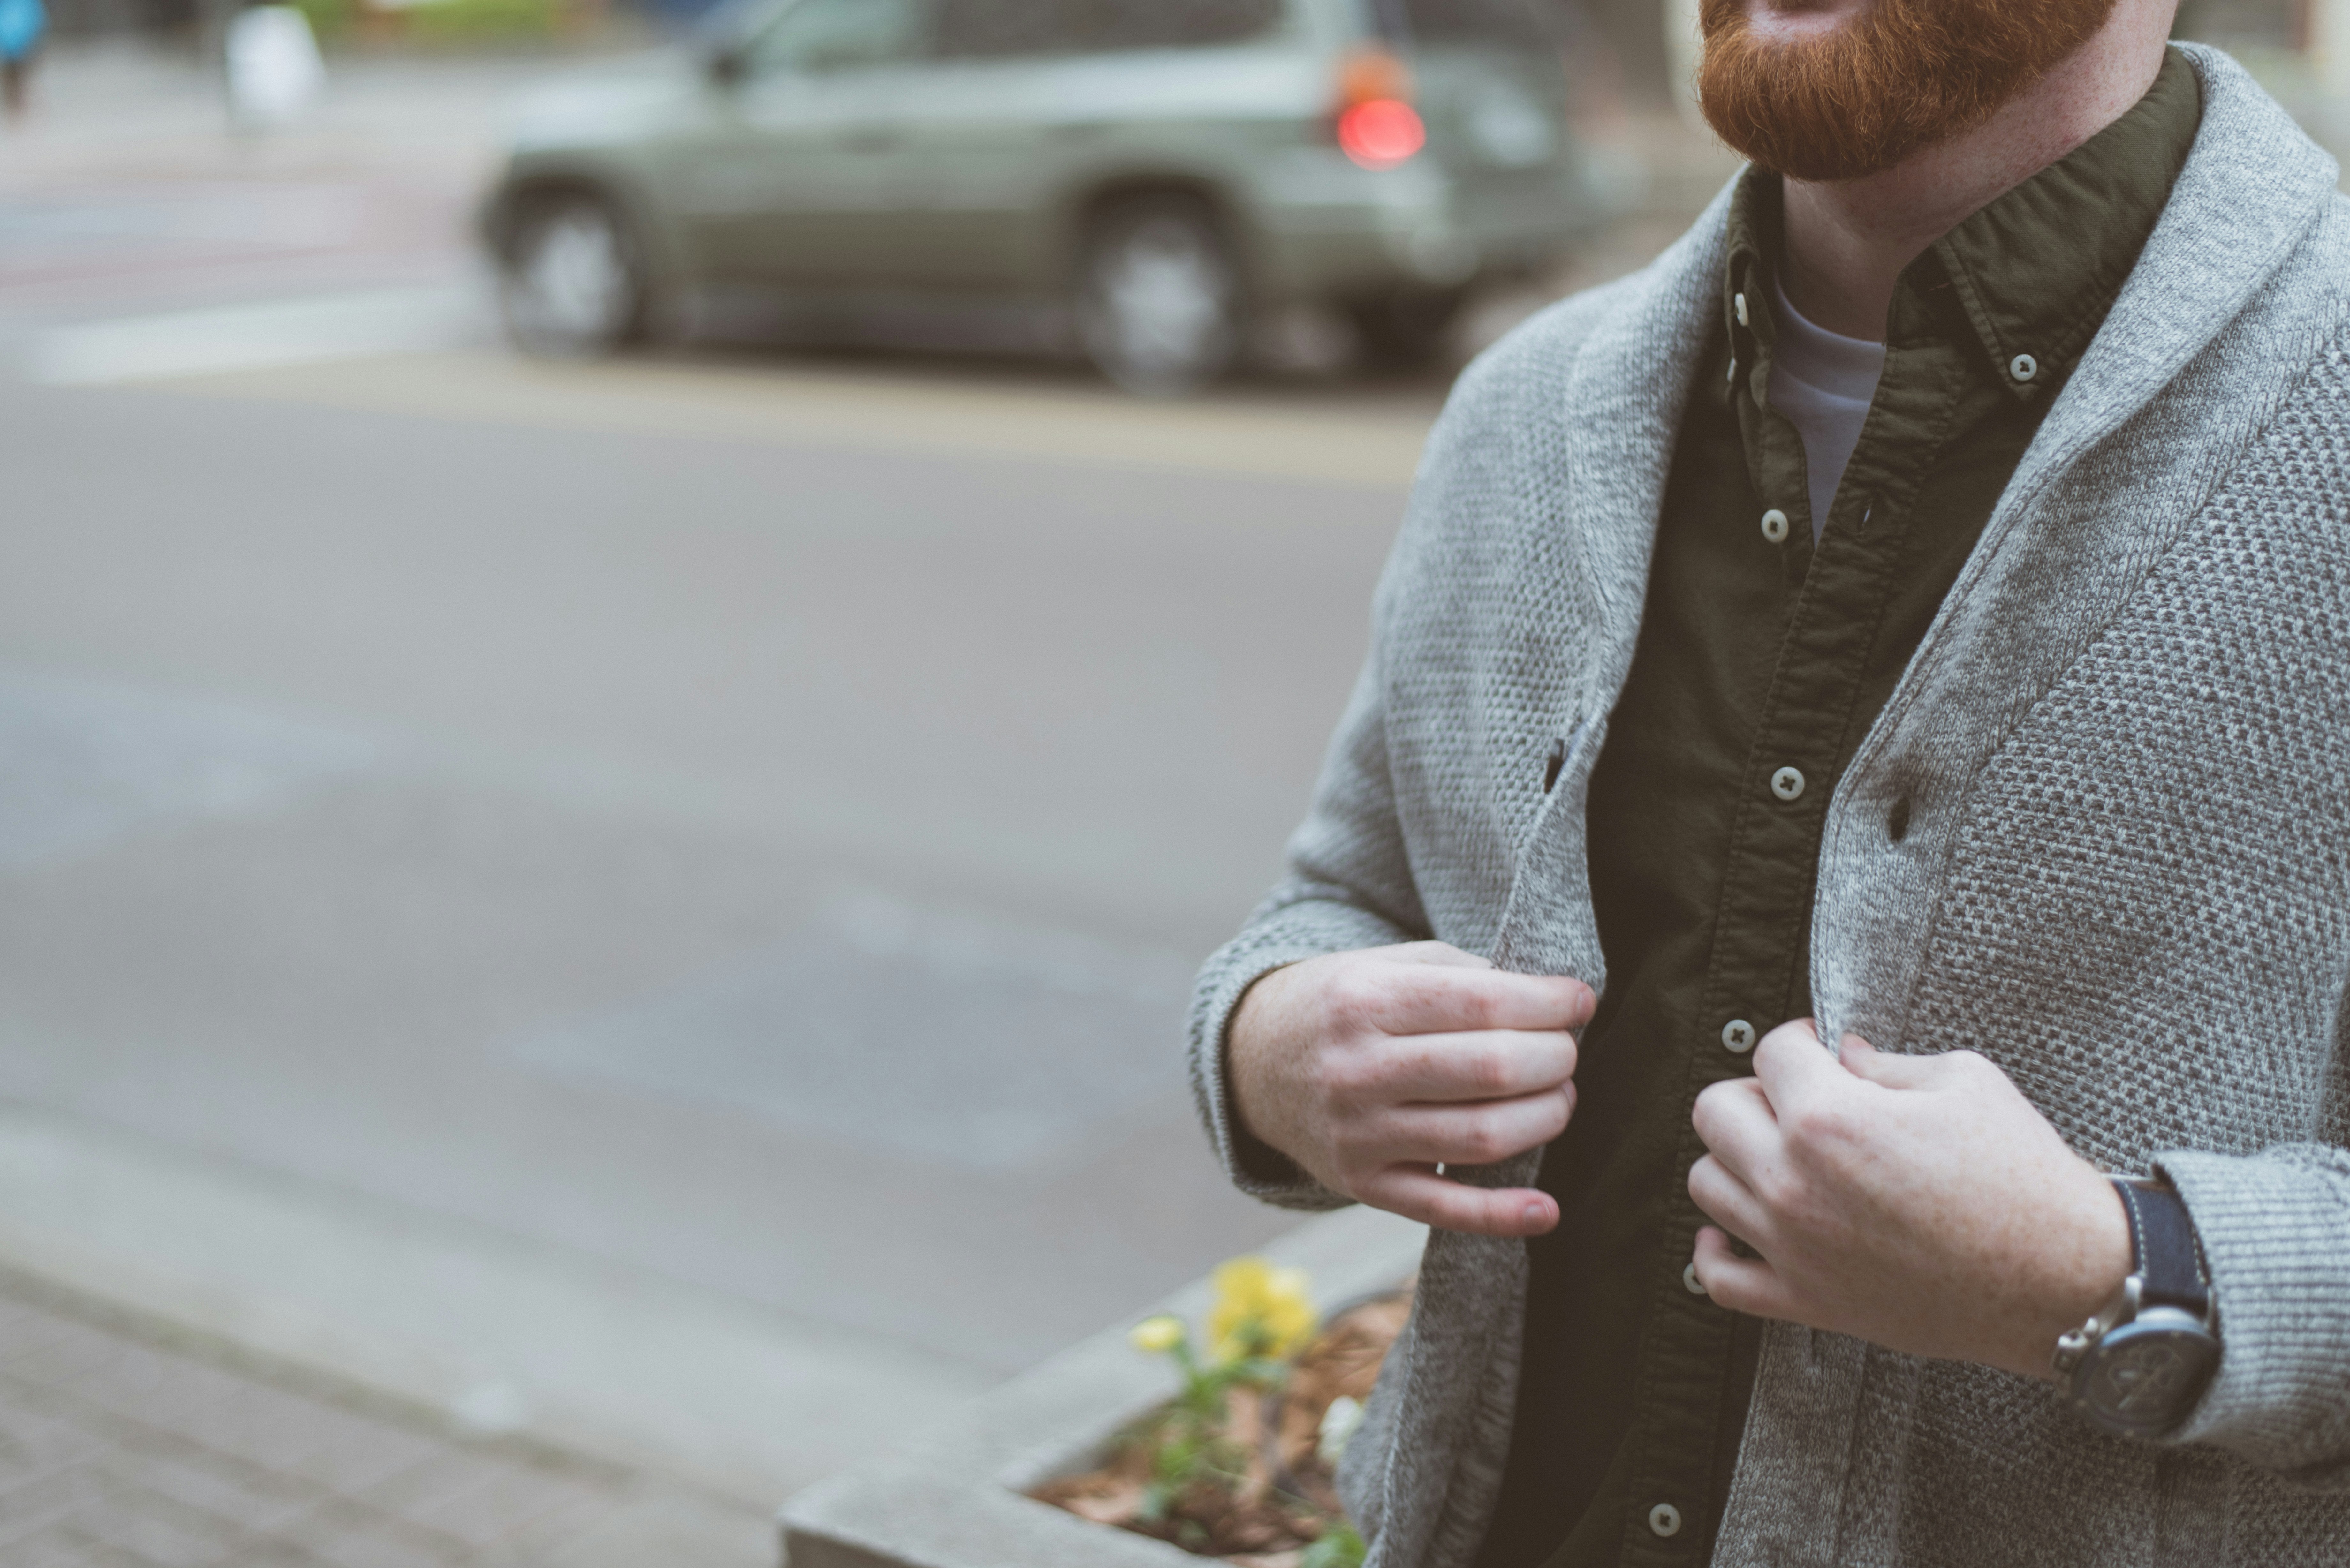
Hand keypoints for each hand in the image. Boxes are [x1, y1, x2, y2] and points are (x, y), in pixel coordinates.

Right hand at [1226, 942, 1593, 1236]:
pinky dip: (1502, 1216)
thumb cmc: (1342, 1007)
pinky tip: (1546, 1209)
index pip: (1484, 1003)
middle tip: (1566, 1051)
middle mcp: (1357, 1070)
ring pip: (1481, 1138)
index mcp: (1364, 1001)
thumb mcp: (1386, 966)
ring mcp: (1359, 1134)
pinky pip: (1443, 1209)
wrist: (1255, 1063)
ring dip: (1545, 1118)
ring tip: (1558, 1098)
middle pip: (1492, 1070)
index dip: (1549, 1003)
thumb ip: (1463, 974)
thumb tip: (1550, 1001)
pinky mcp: (1363, 1185)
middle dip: (1555, 1059)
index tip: (1579, 1000)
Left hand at [1687, 1021, 2130, 1379]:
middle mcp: (1794, 1179)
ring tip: (1780, 1157)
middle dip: (1754, 1093)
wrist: (2060, 1276)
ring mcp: (1793, 1245)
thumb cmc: (2021, 1177)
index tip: (1816, 1048)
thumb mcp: (1964, 1083)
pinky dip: (1716, 1252)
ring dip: (1736, 1160)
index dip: (1798, 1040)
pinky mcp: (1807, 1300)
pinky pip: (1720, 1279)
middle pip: (1714, 1111)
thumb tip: (1843, 1055)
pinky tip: (1736, 1229)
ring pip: (1706, 1183)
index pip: (1770, 1051)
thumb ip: (1887, 1063)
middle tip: (1798, 1100)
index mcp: (1829, 1117)